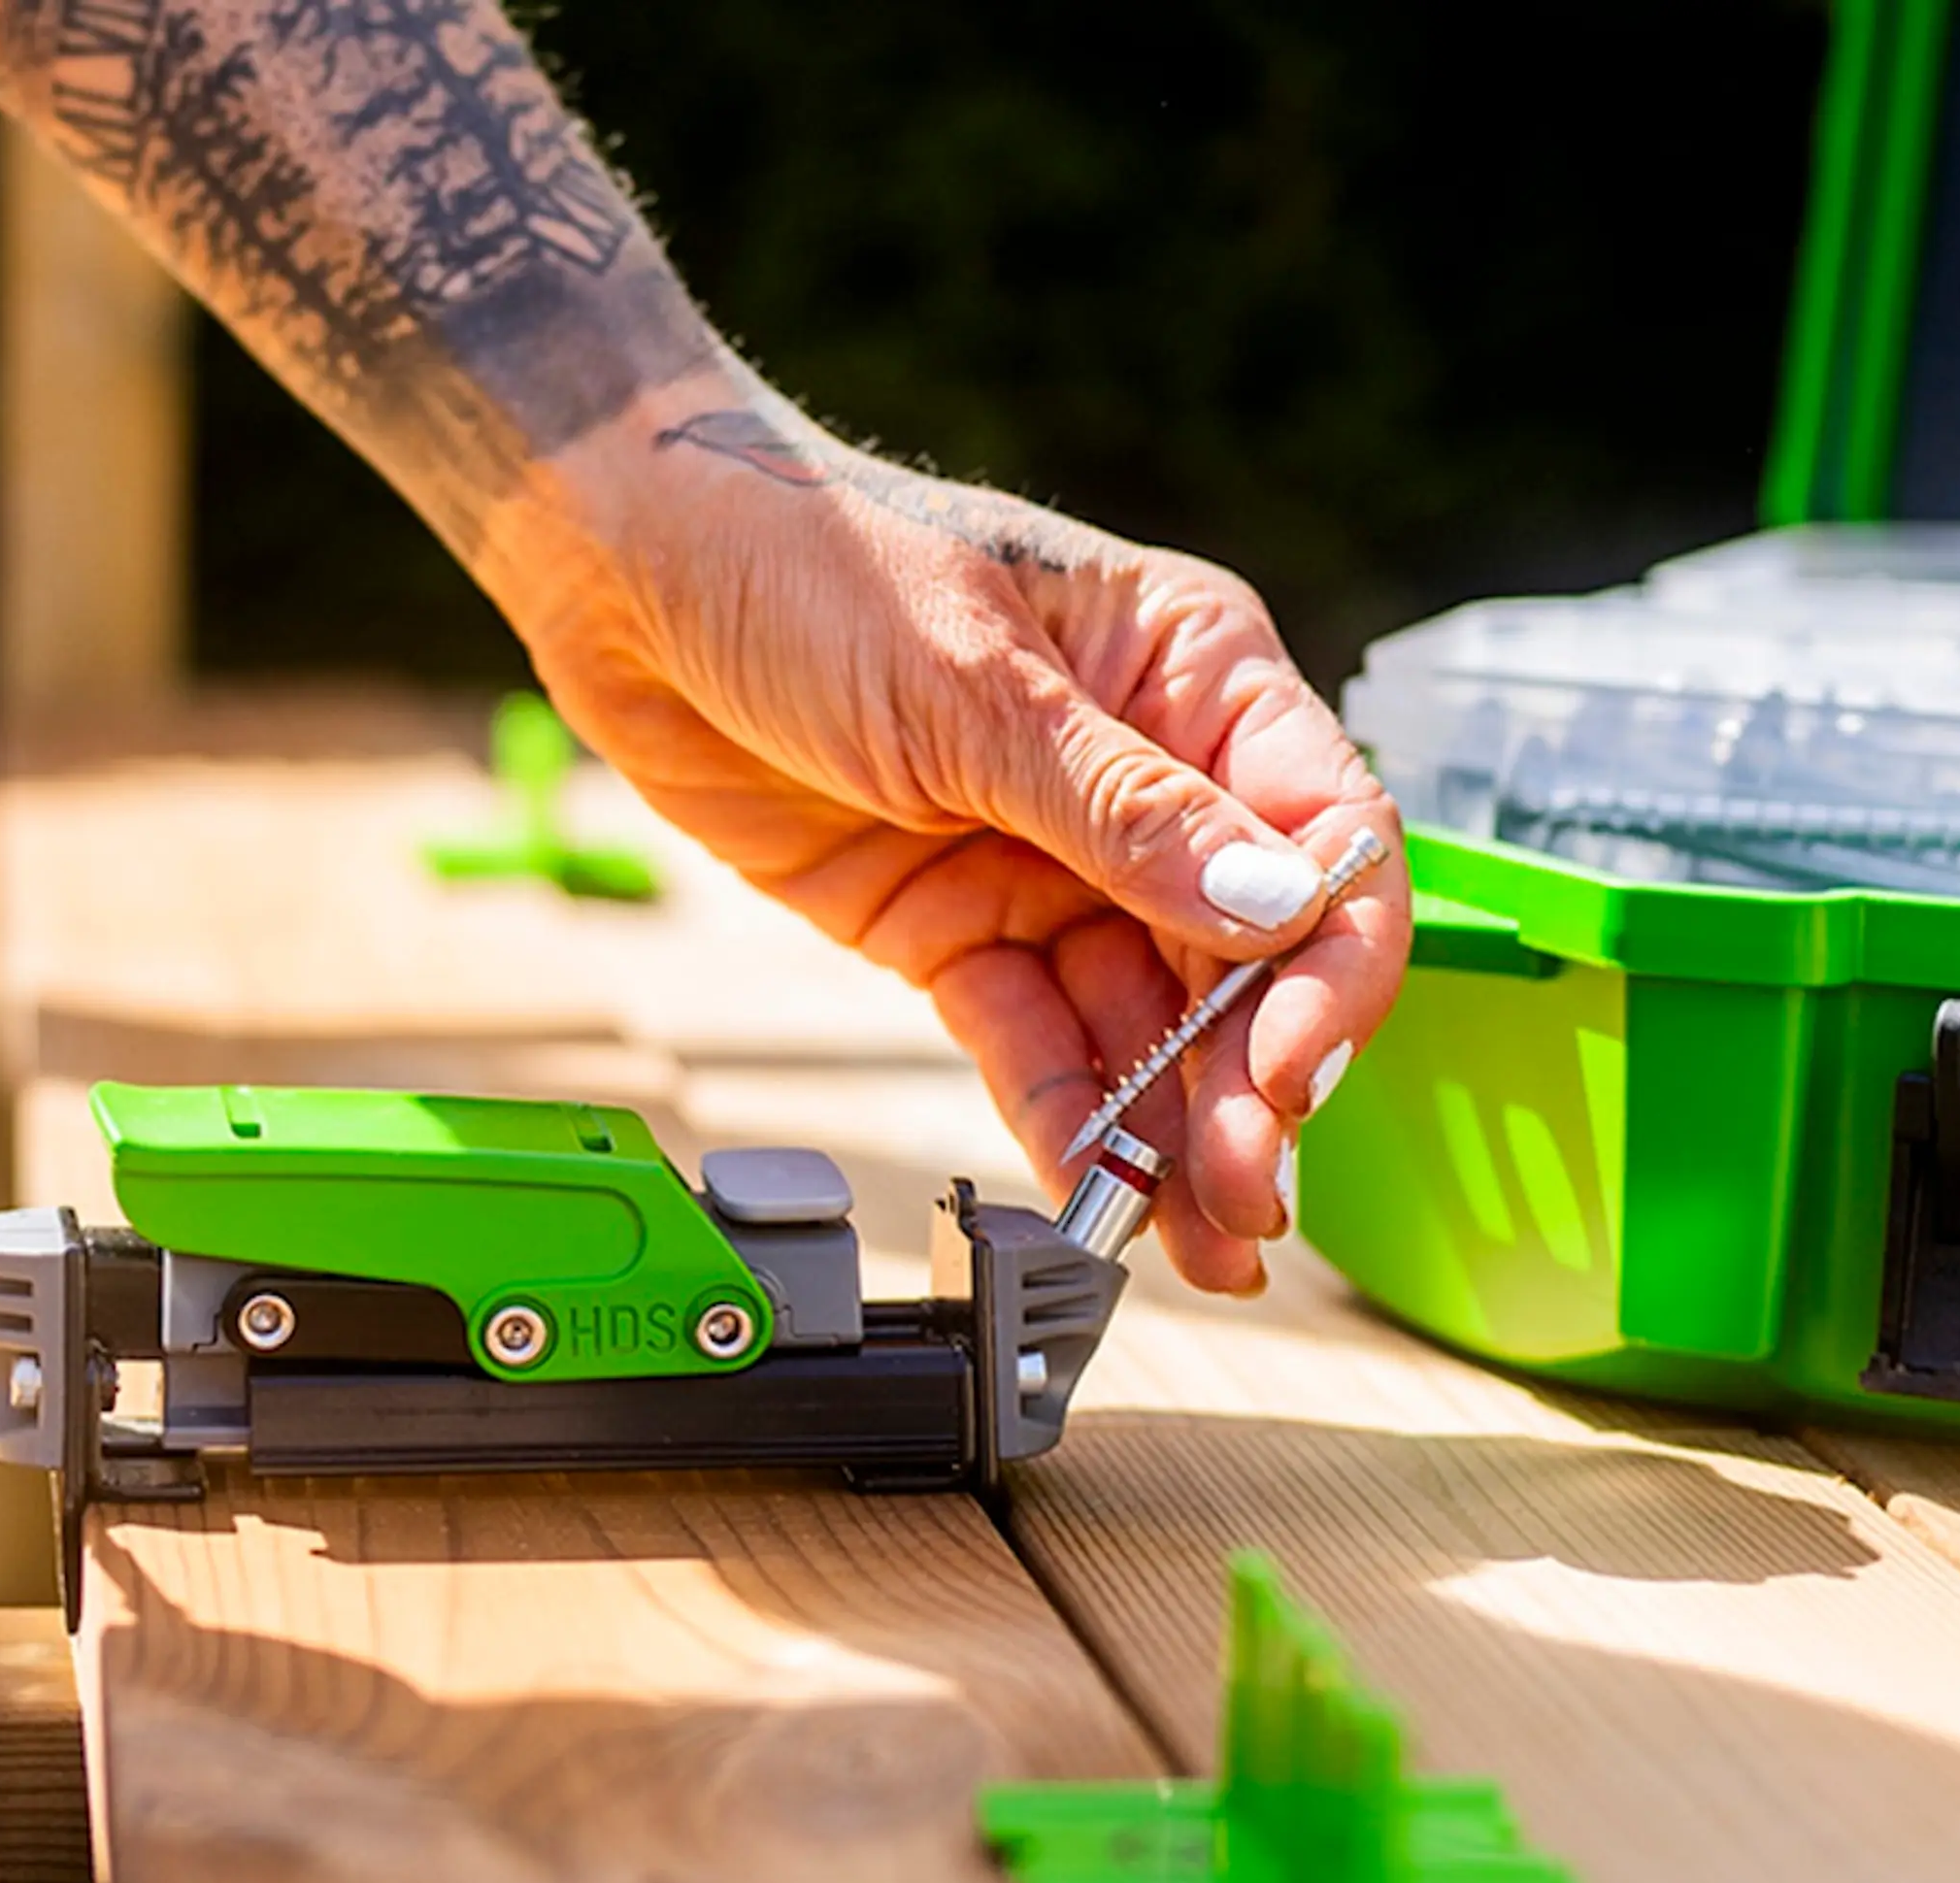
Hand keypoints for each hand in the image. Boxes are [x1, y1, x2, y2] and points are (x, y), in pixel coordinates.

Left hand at [478, 370, 1409, 1293]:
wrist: (632, 574)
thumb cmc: (809, 560)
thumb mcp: (968, 685)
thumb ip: (1120, 810)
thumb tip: (1274, 910)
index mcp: (1190, 673)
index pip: (1322, 837)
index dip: (1327, 967)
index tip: (1294, 1070)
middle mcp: (1143, 778)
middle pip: (1240, 958)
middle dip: (1252, 1086)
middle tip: (1251, 1204)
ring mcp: (1048, 862)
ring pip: (1142, 1021)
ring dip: (1176, 1132)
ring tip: (1205, 1246)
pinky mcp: (955, 926)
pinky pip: (1029, 1037)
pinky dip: (1066, 1117)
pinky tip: (1100, 1197)